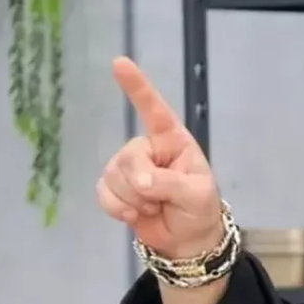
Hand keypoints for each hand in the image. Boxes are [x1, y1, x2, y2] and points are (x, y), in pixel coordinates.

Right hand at [98, 56, 223, 258]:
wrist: (187, 240)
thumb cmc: (200, 209)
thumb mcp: (196, 194)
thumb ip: (170, 183)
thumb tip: (140, 181)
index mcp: (173, 141)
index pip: (155, 110)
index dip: (137, 87)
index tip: (120, 62)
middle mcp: (148, 149)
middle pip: (129, 157)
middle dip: (142, 183)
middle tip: (159, 200)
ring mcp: (129, 167)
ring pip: (113, 176)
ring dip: (134, 200)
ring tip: (154, 207)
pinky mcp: (115, 188)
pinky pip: (103, 193)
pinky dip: (118, 208)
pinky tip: (135, 214)